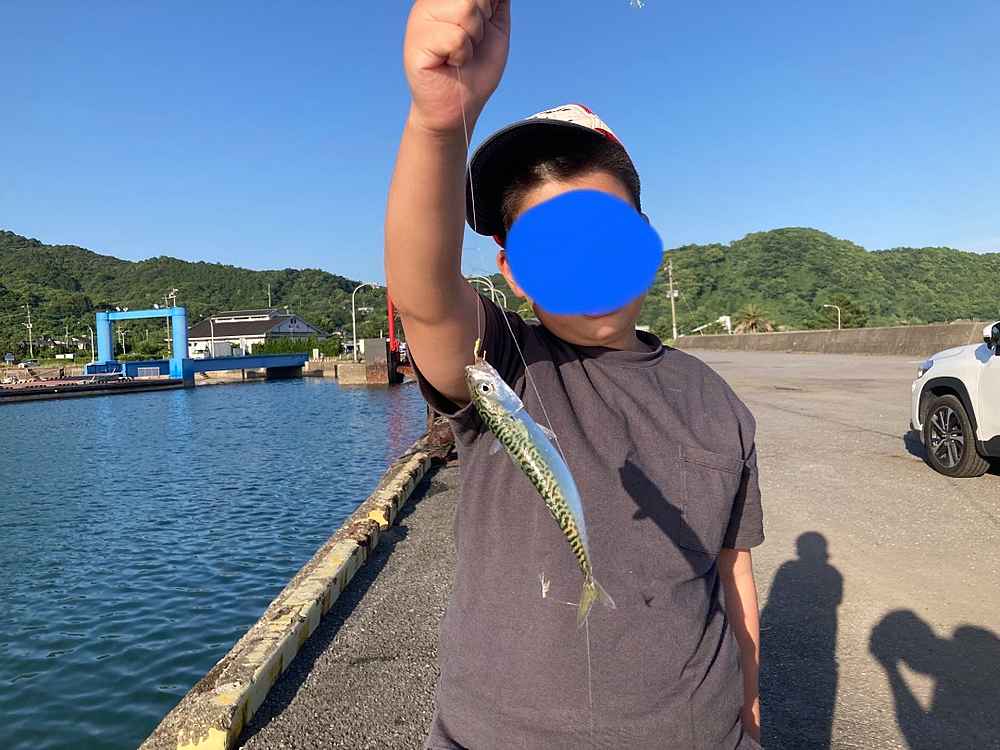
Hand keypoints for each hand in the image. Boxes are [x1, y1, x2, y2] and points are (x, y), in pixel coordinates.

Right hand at [403, 0, 510, 134]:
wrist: (460, 105)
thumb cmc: (475, 68)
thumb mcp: (494, 27)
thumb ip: (495, 2)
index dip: (487, 9)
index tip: (479, 28)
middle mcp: (429, 4)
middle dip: (482, 22)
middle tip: (469, 43)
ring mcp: (420, 20)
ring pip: (466, 9)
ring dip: (472, 39)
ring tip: (460, 53)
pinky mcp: (416, 42)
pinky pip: (456, 37)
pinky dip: (462, 55)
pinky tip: (450, 63)